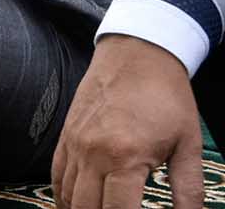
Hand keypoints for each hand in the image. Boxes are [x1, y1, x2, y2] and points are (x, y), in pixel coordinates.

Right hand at [53, 35, 204, 208]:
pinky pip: (56, 176)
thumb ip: (189, 191)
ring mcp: (75, 144)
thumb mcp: (188, 146)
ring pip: (68, 197)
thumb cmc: (166, 97)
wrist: (137, 53)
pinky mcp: (67, 135)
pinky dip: (63, 197)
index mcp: (125, 157)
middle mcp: (93, 153)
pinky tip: (76, 207)